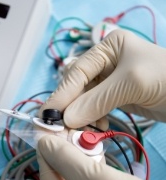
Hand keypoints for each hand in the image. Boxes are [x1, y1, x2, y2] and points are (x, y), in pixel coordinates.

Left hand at [37, 134, 165, 179]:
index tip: (45, 134)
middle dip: (63, 159)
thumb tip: (43, 142)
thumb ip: (64, 159)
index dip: (45, 155)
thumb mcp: (94, 179)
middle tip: (68, 138)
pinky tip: (93, 160)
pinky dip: (87, 175)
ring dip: (76, 165)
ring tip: (82, 146)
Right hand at [40, 29, 165, 128]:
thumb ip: (96, 100)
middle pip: (77, 87)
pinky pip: (94, 109)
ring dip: (79, 116)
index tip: (49, 115)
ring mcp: (109, 81)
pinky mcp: (114, 98)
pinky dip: (91, 120)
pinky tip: (95, 127)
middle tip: (57, 126)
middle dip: (69, 107)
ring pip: (84, 100)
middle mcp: (104, 63)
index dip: (62, 94)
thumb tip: (65, 119)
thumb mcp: (129, 84)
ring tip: (77, 131)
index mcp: (107, 48)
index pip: (77, 72)